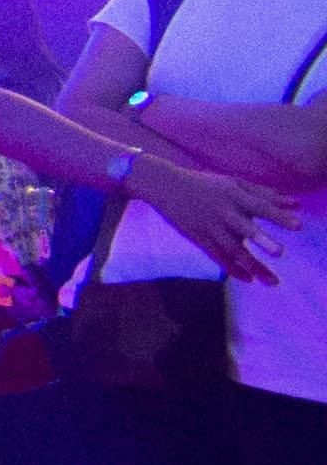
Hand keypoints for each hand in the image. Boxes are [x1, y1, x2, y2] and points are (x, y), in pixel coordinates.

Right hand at [129, 152, 293, 284]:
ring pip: (234, 250)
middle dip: (262, 240)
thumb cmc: (206, 184)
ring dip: (254, 266)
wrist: (166, 187)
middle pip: (245, 229)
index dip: (278, 216)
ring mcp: (211, 227)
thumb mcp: (234, 183)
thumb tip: (295, 203)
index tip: (298, 226)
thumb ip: (264, 194)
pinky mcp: (199, 239)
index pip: (260, 207)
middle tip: (279, 252)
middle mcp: (223, 212)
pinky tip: (249, 280)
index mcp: (234, 195)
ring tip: (273, 281)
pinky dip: (233, 270)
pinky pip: (218, 257)